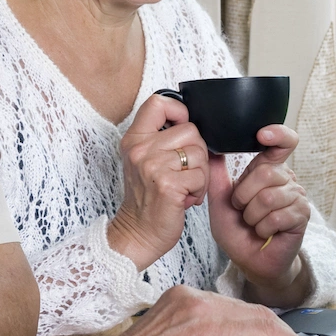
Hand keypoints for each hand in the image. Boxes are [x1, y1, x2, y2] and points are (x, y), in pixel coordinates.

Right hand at [109, 94, 211, 269]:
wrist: (138, 233)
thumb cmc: (147, 198)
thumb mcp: (144, 161)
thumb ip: (161, 139)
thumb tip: (193, 122)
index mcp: (134, 139)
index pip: (158, 103)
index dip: (178, 111)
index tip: (181, 127)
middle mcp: (140, 150)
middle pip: (191, 130)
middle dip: (197, 152)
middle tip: (186, 172)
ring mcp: (153, 167)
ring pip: (200, 154)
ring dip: (200, 174)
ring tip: (185, 187)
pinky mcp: (168, 185)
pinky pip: (201, 176)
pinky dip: (199, 189)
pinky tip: (186, 198)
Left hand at [207, 125, 312, 303]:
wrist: (250, 260)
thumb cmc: (237, 230)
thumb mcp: (220, 200)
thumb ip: (216, 174)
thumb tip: (210, 146)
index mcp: (267, 169)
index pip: (283, 142)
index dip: (278, 134)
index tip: (263, 134)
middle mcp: (286, 179)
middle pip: (265, 172)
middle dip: (244, 196)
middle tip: (242, 209)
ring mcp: (297, 197)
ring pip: (268, 197)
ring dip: (252, 215)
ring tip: (253, 222)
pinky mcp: (302, 216)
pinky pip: (277, 216)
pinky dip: (262, 227)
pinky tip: (264, 232)